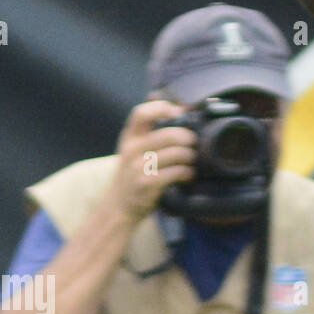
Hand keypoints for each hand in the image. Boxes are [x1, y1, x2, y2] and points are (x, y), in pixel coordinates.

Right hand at [104, 100, 196, 221]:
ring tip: (192, 161)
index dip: (162, 108)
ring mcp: (138, 168)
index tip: (179, 112)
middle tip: (194, 143)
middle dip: (188, 138)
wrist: (119, 205)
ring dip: (190, 157)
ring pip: (176, 154)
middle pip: (168, 134)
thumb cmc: (134, 172)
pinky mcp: (147, 184)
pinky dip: (188, 173)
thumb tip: (178, 107)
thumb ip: (150, 131)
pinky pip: (177, 172)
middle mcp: (132, 150)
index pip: (141, 113)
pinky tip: (188, 175)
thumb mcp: (135, 149)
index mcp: (129, 137)